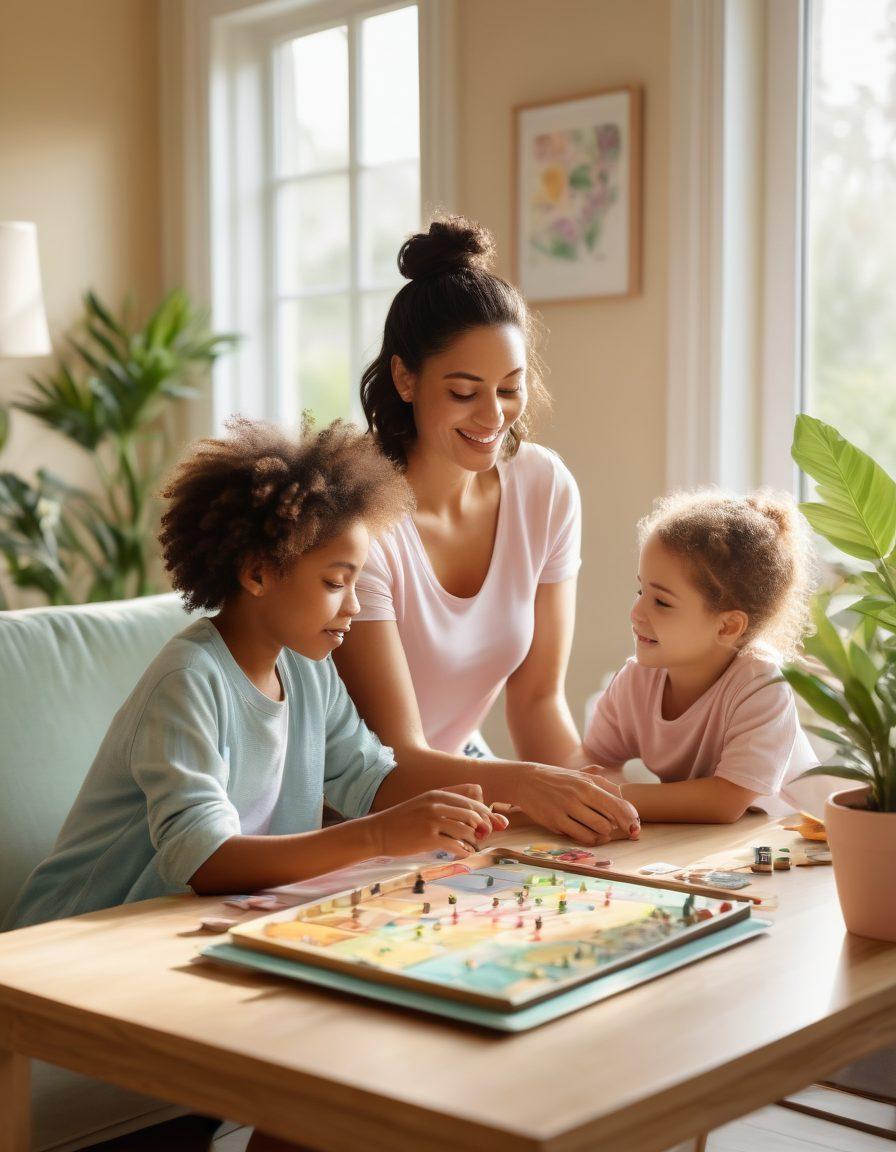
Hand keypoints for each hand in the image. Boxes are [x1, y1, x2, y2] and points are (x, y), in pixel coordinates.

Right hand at [368, 784, 508, 857]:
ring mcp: (433, 821)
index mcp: (437, 794)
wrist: (379, 832)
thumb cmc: (403, 820)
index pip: (471, 801)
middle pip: (472, 814)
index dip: (485, 813)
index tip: (490, 823)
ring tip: (472, 846)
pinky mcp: (429, 838)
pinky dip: (464, 850)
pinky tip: (463, 853)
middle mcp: (437, 805)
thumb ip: (445, 803)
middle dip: (484, 826)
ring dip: (474, 840)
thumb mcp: (424, 803)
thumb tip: (472, 810)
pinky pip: (455, 845)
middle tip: (484, 836)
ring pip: (466, 830)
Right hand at [514, 764, 640, 845]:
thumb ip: (601, 782)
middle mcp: (579, 793)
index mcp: (587, 781)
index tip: (635, 825)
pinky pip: (582, 836)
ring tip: (603, 831)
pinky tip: (590, 835)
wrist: (525, 780)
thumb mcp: (578, 774)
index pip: (618, 802)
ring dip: (605, 834)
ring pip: (599, 829)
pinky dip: (591, 839)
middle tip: (620, 830)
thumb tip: (622, 795)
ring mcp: (567, 807)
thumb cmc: (556, 778)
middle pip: (611, 818)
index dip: (630, 817)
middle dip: (620, 828)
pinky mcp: (555, 821)